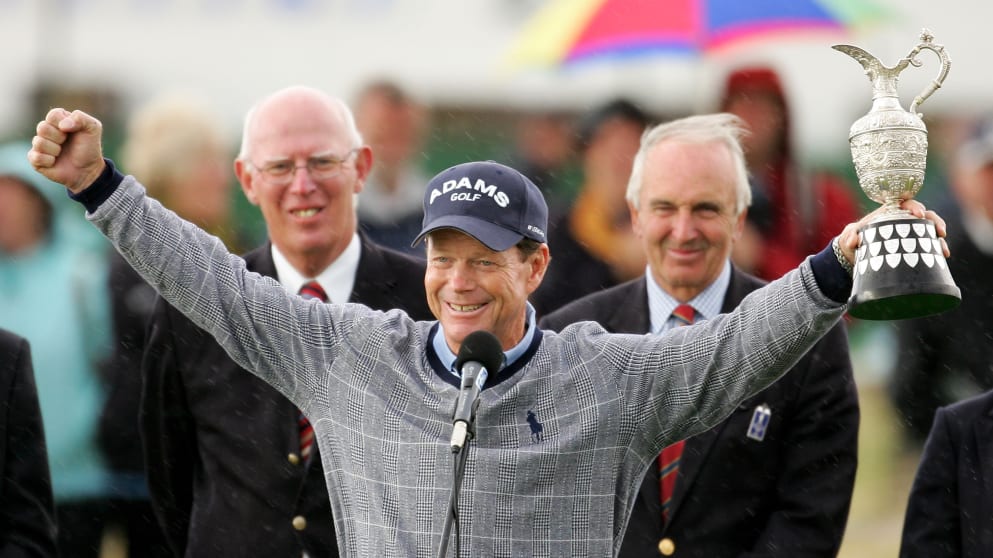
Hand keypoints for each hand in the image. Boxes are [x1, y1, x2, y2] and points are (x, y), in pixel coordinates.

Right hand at [27, 108, 106, 193]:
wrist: (88, 170)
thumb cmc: (89, 147)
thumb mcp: (93, 128)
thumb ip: (81, 118)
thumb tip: (63, 125)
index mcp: (58, 120)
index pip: (53, 115)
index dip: (63, 124)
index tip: (72, 131)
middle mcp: (46, 130)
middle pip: (42, 127)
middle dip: (59, 137)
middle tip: (66, 142)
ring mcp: (39, 144)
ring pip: (38, 142)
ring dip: (55, 150)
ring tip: (62, 152)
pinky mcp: (35, 158)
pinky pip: (36, 157)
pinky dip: (49, 161)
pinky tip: (55, 162)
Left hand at [835, 200, 949, 265]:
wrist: (855, 255)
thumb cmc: (853, 240)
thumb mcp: (849, 237)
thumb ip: (849, 236)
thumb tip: (853, 240)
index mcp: (890, 212)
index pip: (906, 203)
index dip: (915, 206)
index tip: (919, 214)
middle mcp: (903, 220)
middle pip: (924, 215)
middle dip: (934, 221)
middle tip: (940, 231)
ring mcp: (910, 232)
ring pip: (930, 229)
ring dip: (939, 237)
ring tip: (943, 249)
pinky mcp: (913, 245)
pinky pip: (929, 244)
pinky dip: (937, 248)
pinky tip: (943, 256)